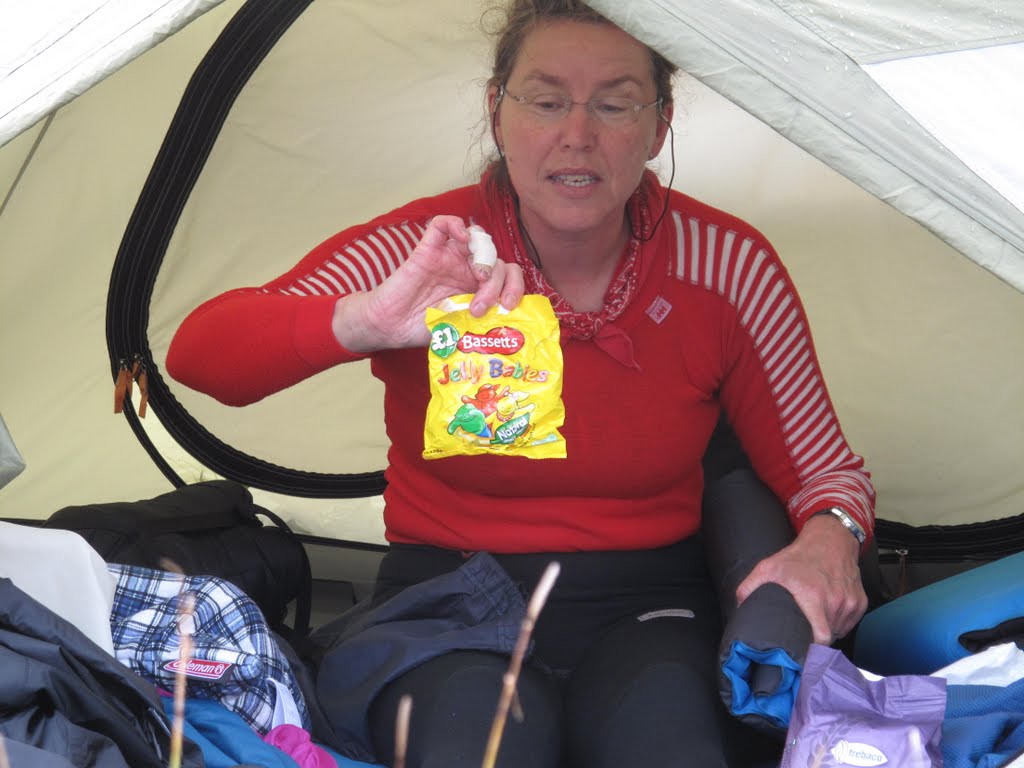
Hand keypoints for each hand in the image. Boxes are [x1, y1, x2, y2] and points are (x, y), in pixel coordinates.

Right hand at [332, 215, 524, 351]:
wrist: (391, 327)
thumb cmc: (424, 329)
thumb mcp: (463, 328)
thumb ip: (483, 319)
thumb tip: (508, 318)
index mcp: (478, 287)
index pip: (508, 274)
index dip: (515, 286)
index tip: (507, 306)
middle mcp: (467, 269)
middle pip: (497, 259)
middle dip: (497, 283)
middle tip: (480, 306)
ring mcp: (448, 257)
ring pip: (478, 238)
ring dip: (486, 254)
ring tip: (478, 278)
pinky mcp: (427, 250)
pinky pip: (442, 224)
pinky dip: (456, 225)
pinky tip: (462, 238)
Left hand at [735, 513, 867, 644]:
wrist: (830, 540)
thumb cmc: (799, 556)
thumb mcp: (768, 568)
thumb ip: (749, 588)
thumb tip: (739, 609)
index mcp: (813, 596)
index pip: (820, 638)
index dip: (811, 648)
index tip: (801, 649)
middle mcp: (835, 601)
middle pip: (827, 637)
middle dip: (815, 638)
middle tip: (803, 631)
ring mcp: (850, 602)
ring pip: (838, 631)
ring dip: (826, 628)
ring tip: (814, 614)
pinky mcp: (860, 602)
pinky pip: (848, 623)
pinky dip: (838, 621)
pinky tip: (827, 609)